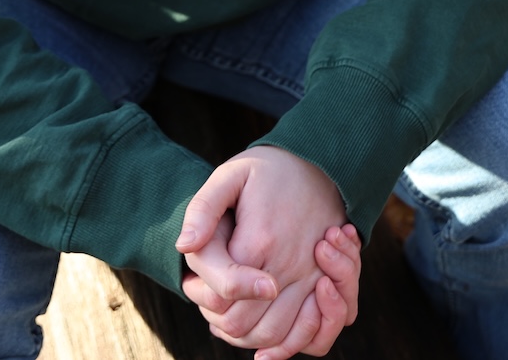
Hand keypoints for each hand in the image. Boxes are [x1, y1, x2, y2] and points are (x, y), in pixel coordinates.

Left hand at [177, 148, 357, 357]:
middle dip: (217, 319)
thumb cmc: (268, 171)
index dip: (200, 296)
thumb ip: (203, 210)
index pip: (221, 297)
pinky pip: (311, 336)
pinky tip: (261, 335)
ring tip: (229, 312)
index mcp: (259, 242)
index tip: (194, 280)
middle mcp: (287, 267)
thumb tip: (184, 246)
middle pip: (242, 325)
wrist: (321, 165)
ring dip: (246, 336)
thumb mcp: (230, 175)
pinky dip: (286, 345)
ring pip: (273, 337)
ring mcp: (310, 280)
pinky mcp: (324, 286)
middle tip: (208, 298)